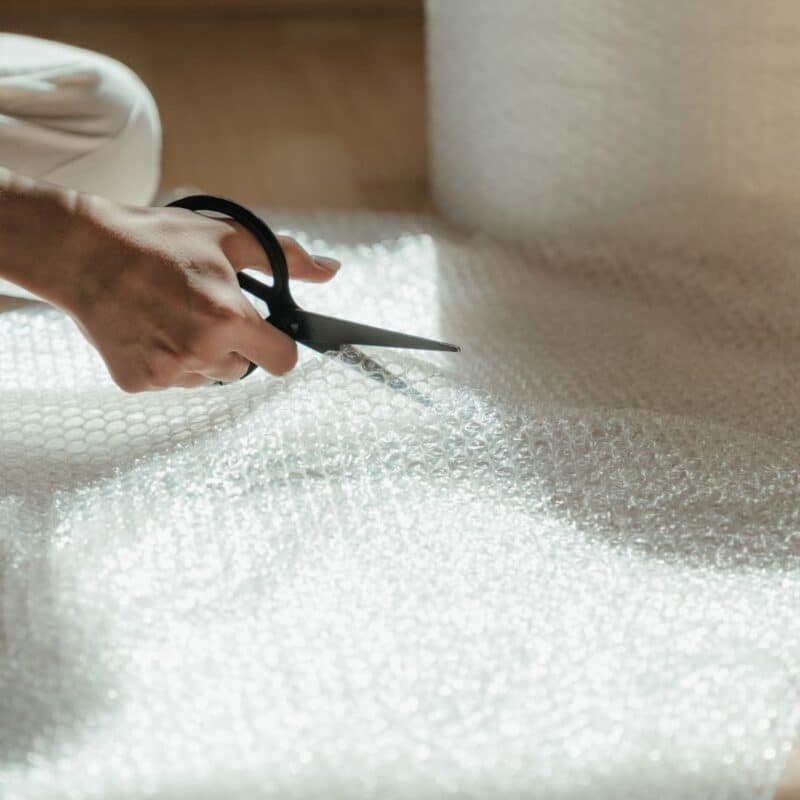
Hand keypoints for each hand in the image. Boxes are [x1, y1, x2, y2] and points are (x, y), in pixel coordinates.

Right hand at [60, 200, 339, 391]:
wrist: (82, 251)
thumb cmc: (158, 240)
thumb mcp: (229, 237)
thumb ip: (286, 257)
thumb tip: (331, 271)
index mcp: (229, 319)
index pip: (283, 361)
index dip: (277, 345)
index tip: (264, 332)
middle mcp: (201, 353)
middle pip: (244, 369)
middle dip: (235, 346)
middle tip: (204, 311)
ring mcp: (167, 372)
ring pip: (208, 377)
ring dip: (201, 355)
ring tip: (173, 316)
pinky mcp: (138, 382)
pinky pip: (172, 381)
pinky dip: (167, 361)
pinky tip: (150, 329)